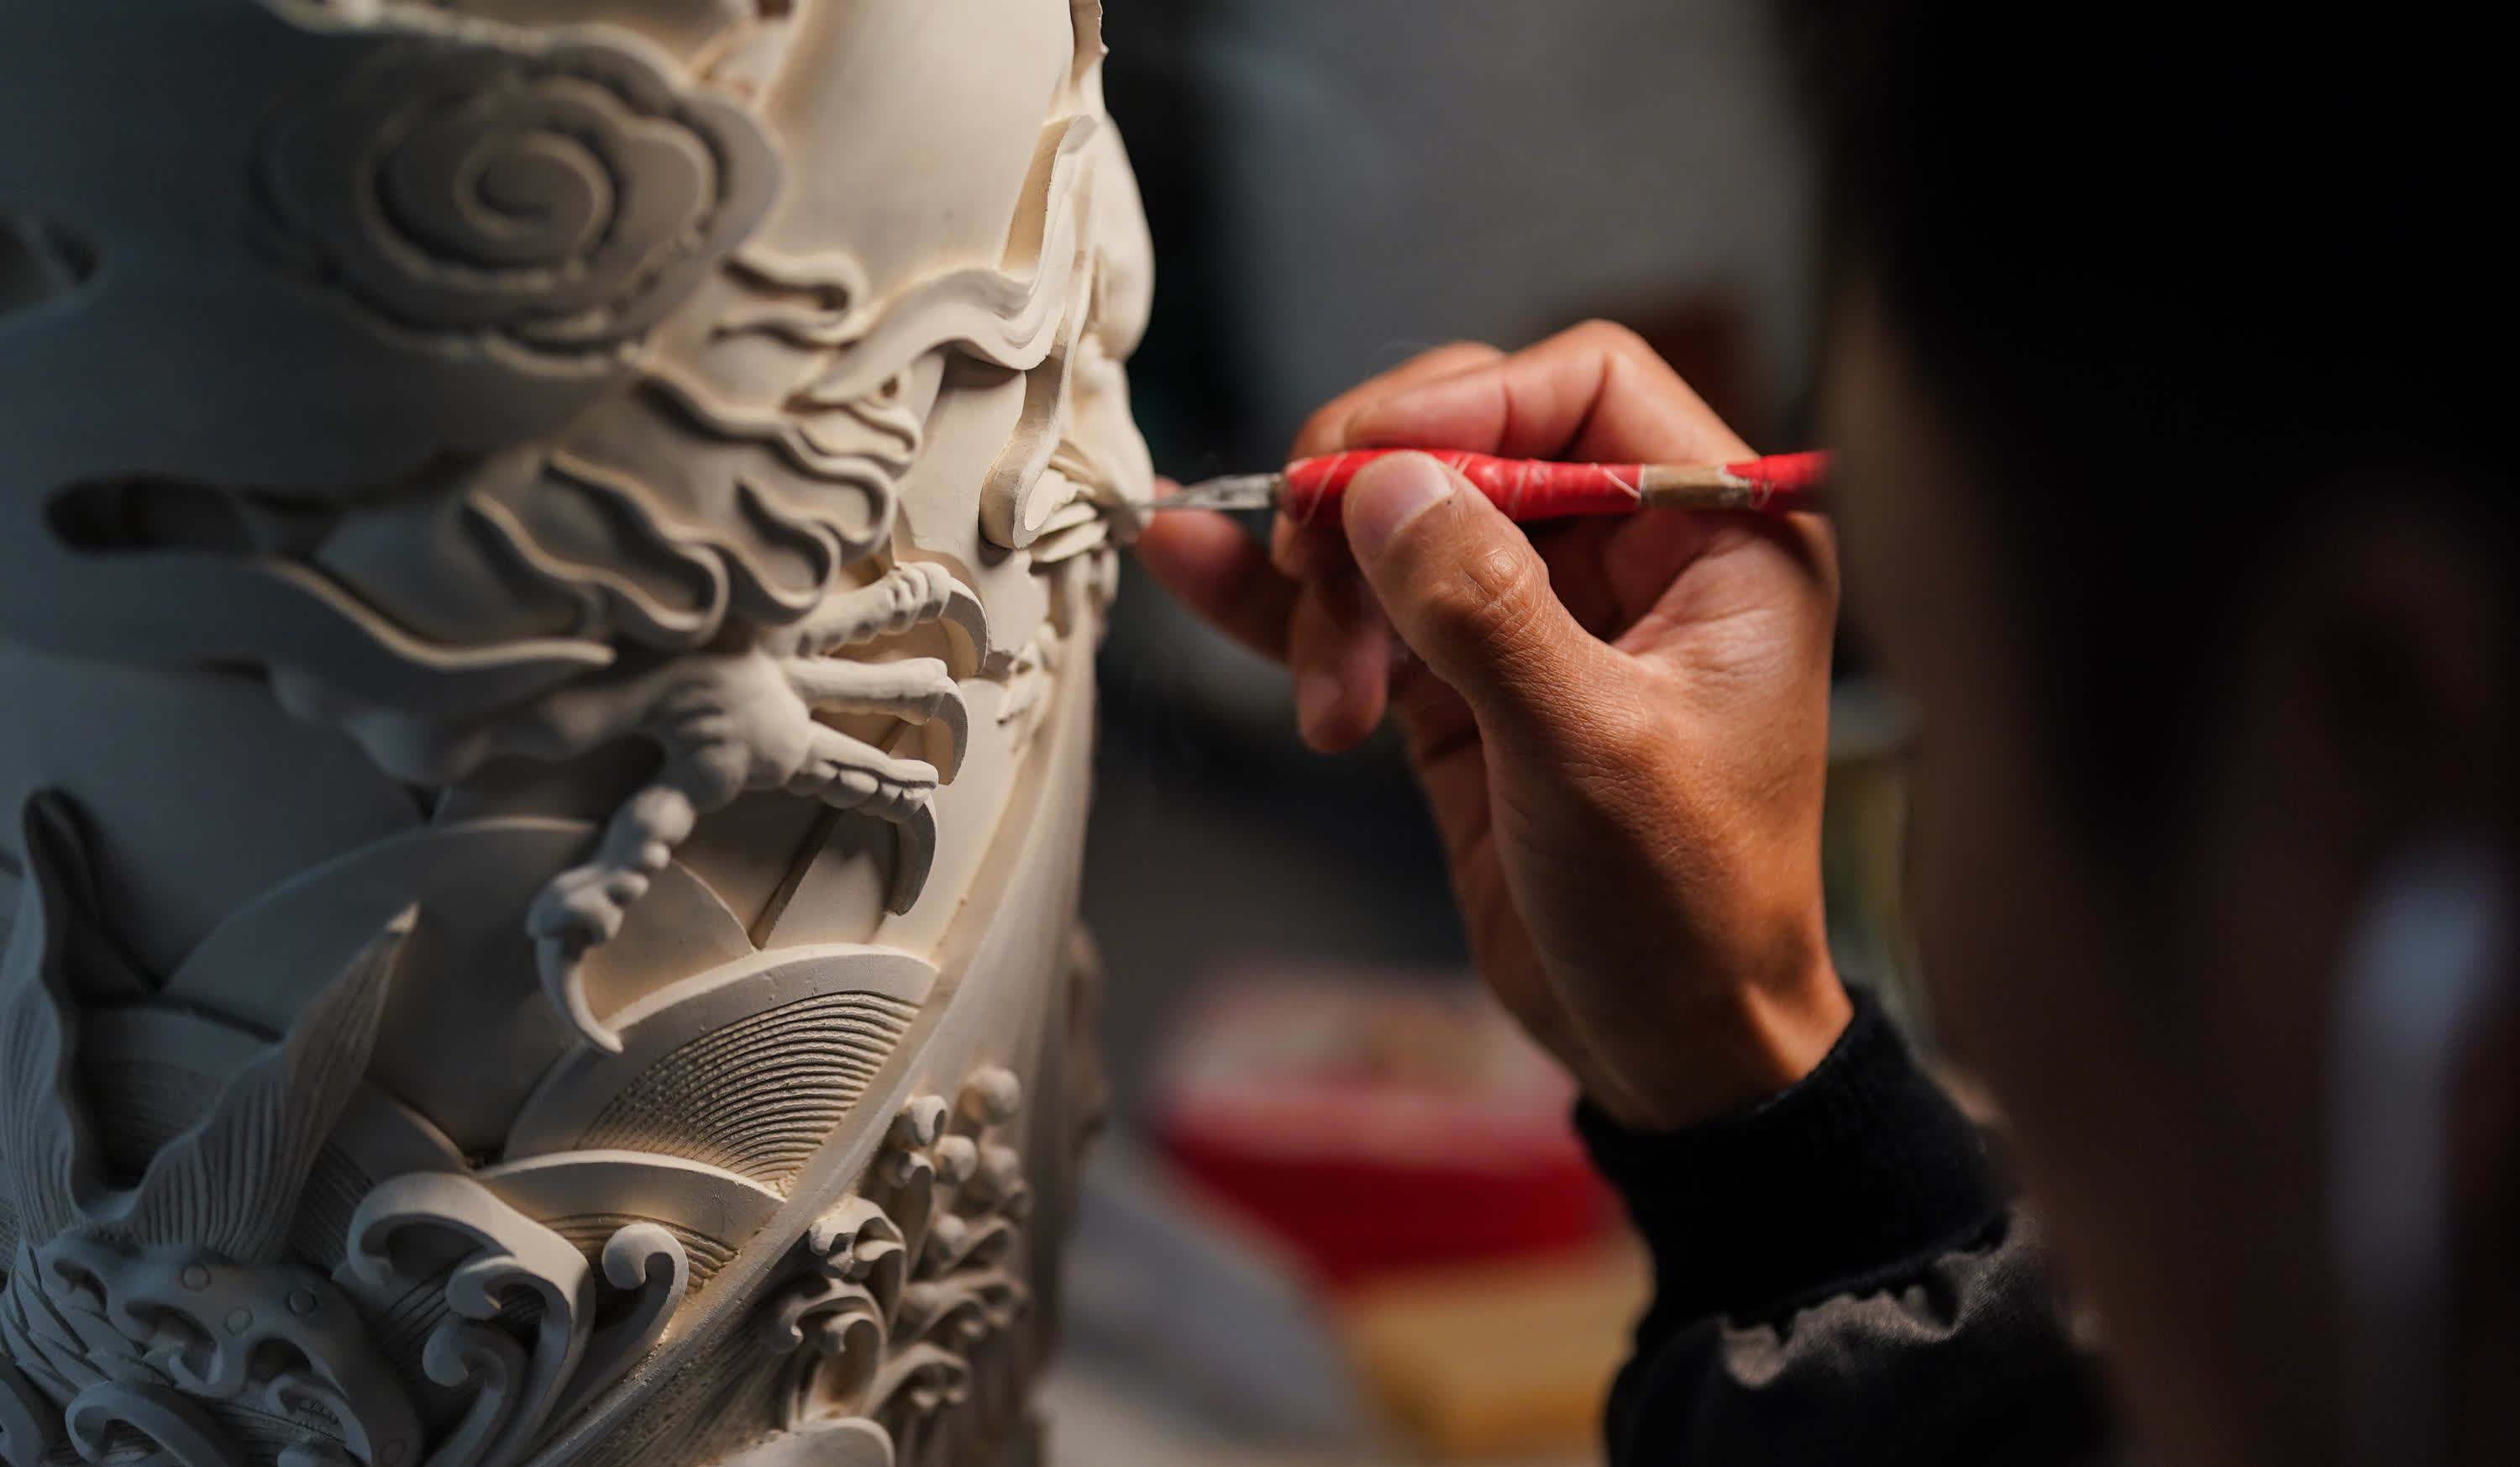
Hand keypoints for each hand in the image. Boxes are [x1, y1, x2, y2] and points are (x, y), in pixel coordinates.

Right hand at [1136, 322, 1849, 1128]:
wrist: (1674, 1055)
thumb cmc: (1687, 912)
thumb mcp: (1590, 752)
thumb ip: (1483, 609)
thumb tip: (1381, 483)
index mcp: (1719, 539)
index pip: (1581, 389)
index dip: (1461, 409)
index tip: (1359, 468)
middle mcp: (1635, 556)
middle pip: (1471, 448)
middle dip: (1374, 503)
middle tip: (1310, 564)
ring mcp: (1543, 619)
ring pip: (1401, 533)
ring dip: (1331, 595)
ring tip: (1326, 704)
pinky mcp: (1467, 688)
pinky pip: (1368, 617)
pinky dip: (1287, 610)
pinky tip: (1198, 572)